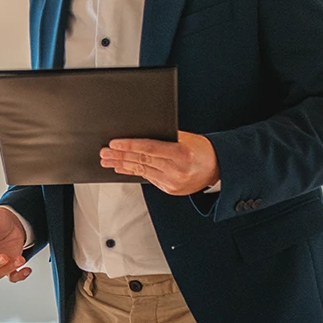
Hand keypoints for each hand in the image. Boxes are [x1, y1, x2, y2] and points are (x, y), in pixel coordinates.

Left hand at [100, 130, 220, 194]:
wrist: (217, 167)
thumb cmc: (202, 149)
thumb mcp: (186, 138)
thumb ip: (164, 136)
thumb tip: (139, 133)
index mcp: (181, 154)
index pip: (149, 148)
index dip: (129, 145)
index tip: (114, 143)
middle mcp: (177, 170)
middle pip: (142, 160)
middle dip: (120, 156)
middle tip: (105, 152)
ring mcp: (173, 182)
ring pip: (142, 171)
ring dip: (122, 165)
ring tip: (108, 160)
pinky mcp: (170, 189)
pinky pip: (147, 179)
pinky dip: (133, 172)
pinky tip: (122, 168)